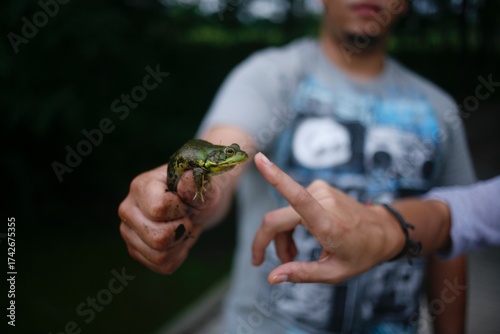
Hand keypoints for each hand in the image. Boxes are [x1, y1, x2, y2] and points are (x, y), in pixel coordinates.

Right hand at [118, 164, 221, 273]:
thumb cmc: (197, 192)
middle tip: (186, 219)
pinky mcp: (135, 250)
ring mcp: (129, 232)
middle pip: (158, 238)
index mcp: (140, 186)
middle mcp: (128, 210)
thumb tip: (189, 177)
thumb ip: (196, 184)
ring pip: (159, 255)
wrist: (195, 204)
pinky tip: (179, 241)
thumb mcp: (202, 186)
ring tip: (182, 229)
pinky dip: (178, 256)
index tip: (187, 204)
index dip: (182, 211)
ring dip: (180, 245)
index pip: (159, 209)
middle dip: (182, 231)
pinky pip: (162, 266)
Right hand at [252, 153, 404, 283]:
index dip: (275, 177)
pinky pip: (292, 207)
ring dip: (282, 237)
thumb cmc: (361, 253)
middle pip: (277, 219)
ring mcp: (321, 190)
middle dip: (268, 242)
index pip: (297, 197)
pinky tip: (299, 239)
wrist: (382, 231)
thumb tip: (271, 277)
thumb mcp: (334, 273)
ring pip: (283, 216)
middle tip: (273, 263)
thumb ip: (302, 274)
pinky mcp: (318, 187)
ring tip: (293, 256)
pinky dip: (290, 226)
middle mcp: (323, 201)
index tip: (259, 159)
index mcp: (328, 224)